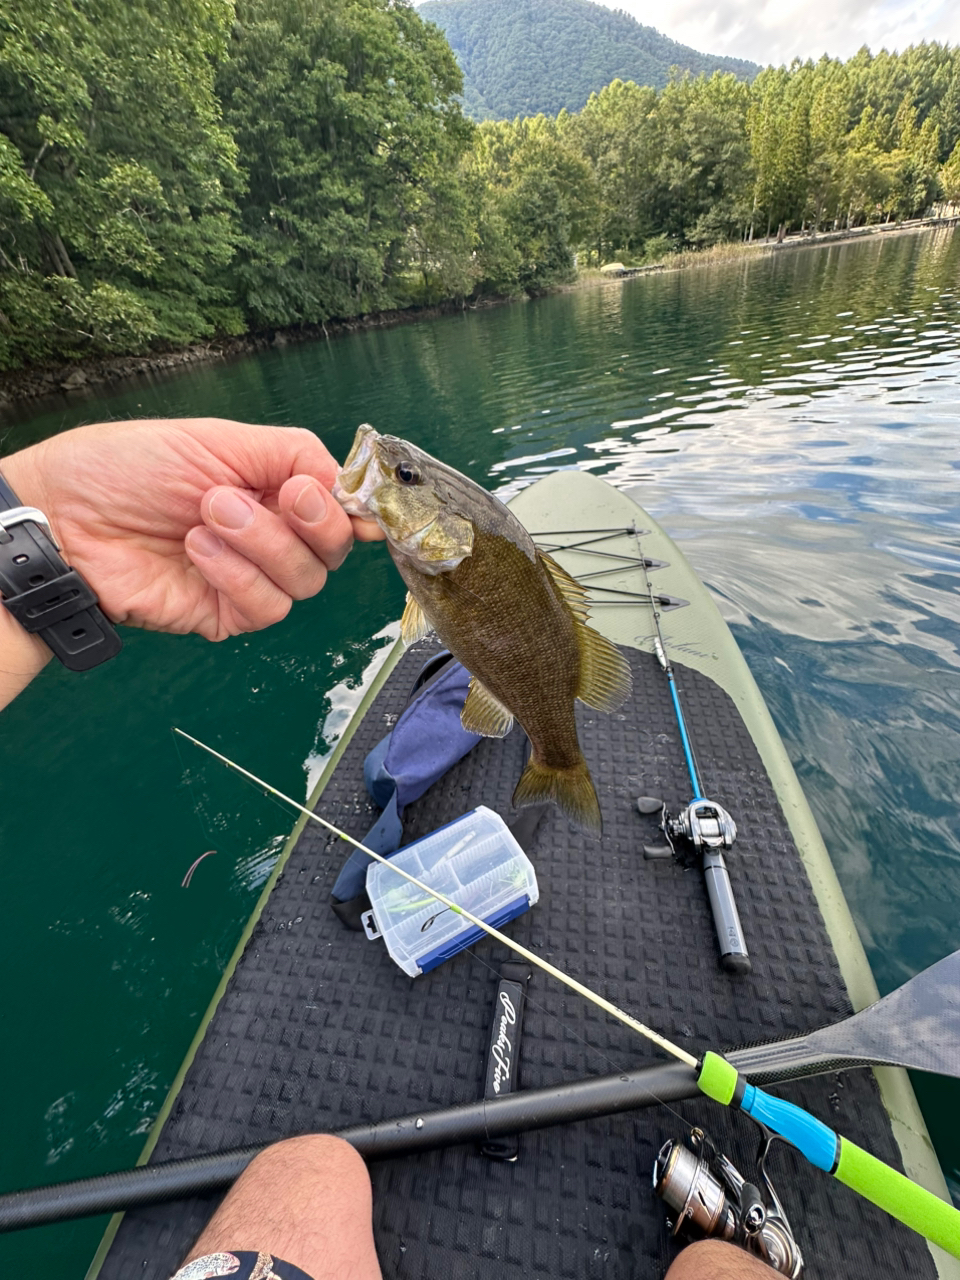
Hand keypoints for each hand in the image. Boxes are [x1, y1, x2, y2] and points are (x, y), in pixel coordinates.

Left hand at [2, 417, 381, 642]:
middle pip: (333, 548)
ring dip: (263, 544)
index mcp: (274, 489)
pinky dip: (239, 576)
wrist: (67, 515)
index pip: (341, 507)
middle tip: (255, 495)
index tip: (340, 496)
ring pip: (305, 580)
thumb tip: (348, 482)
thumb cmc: (128, 467)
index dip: (351, 507)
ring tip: (208, 515)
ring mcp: (250, 576)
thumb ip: (292, 454)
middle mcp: (270, 535)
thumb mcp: (218, 439)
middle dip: (307, 521)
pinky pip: (266, 607)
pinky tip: (199, 550)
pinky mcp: (225, 613)